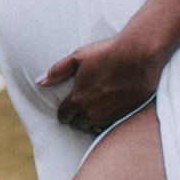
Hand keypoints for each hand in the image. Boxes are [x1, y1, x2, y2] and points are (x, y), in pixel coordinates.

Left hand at [39, 30, 164, 134]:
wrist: (140, 55)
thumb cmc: (107, 53)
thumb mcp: (78, 57)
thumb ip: (57, 71)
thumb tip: (40, 82)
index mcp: (78, 99)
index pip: (64, 116)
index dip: (64, 111)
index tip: (69, 105)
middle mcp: (93, 112)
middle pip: (78, 124)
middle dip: (77, 116)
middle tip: (82, 105)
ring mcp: (110, 116)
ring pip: (94, 127)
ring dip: (92, 120)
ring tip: (96, 108)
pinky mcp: (125, 116)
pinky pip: (110, 126)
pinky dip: (108, 120)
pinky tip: (110, 109)